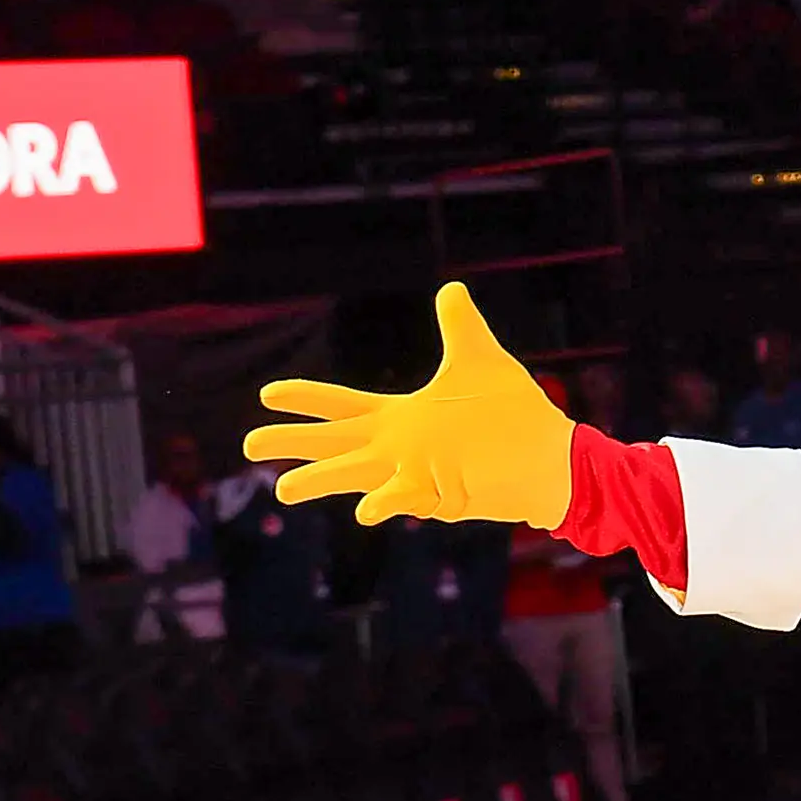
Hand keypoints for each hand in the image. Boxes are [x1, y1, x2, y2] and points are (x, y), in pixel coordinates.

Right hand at [244, 282, 576, 528]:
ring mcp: (415, 473)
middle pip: (333, 441)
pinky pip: (404, 500)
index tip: (268, 394)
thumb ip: (459, 326)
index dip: (306, 398)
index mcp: (400, 416)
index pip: (342, 405)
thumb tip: (451, 289)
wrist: (550, 458)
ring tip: (282, 490)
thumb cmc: (514, 414)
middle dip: (292, 441)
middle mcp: (398, 446)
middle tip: (250, 444)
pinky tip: (364, 512)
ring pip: (356, 476)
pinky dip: (384, 504)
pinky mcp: (440, 494)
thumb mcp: (481, 360)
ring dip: (320, 480)